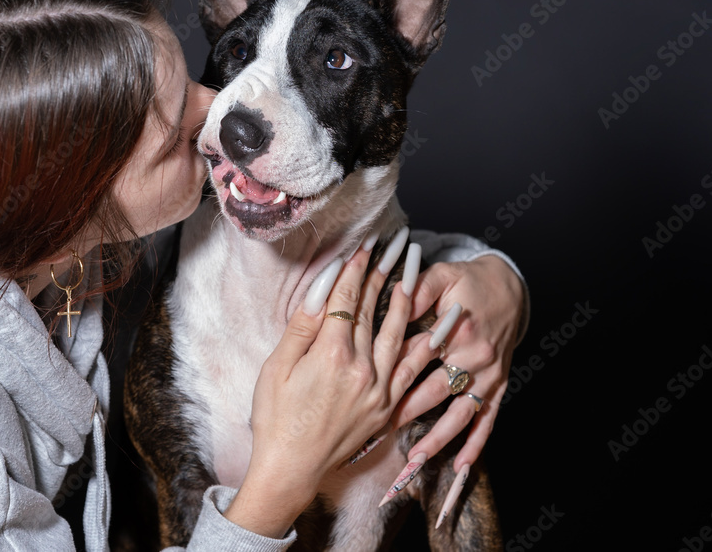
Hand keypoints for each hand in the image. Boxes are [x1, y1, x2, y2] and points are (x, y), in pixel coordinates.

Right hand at [224, 245, 434, 537]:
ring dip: (409, 297)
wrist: (291, 468)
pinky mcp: (387, 407)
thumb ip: (302, 325)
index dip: (357, 268)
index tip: (366, 243)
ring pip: (399, 332)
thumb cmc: (275, 417)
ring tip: (417, 269)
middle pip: (375, 309)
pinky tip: (436, 325)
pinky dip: (425, 344)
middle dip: (385, 272)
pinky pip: (412, 368)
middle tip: (396, 243)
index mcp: (330, 355)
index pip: (348, 299)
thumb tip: (323, 288)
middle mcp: (361, 368)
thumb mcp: (277, 367)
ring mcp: (379, 389)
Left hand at [390, 255, 524, 471]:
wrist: (509, 288)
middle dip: (407, 412)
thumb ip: (418, 289)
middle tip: (379, 431)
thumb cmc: (469, 281)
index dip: (394, 374)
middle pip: (437, 390)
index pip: (420, 356)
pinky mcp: (499, 384)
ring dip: (440, 438)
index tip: (368, 391)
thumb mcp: (443, 274)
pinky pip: (488, 419)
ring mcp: (490, 373)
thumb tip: (393, 304)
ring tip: (415, 458)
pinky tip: (460, 465)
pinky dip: (476, 443)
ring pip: (462, 412)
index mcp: (458, 328)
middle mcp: (476, 355)